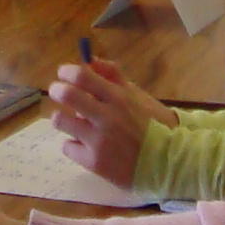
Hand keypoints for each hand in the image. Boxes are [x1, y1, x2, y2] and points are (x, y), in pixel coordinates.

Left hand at [49, 60, 168, 188]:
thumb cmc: (153, 126)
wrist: (167, 164)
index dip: (67, 72)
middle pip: (67, 95)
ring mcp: (99, 142)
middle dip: (57, 90)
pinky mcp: (93, 163)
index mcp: (119, 98)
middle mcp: (106, 118)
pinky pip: (67, 147)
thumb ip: (114, 77)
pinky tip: (85, 145)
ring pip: (60, 121)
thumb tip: (90, 60)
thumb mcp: (138, 96)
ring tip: (72, 122)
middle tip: (58, 92)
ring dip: (63, 118)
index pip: (82, 76)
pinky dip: (74, 145)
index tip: (64, 73)